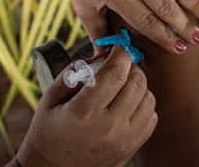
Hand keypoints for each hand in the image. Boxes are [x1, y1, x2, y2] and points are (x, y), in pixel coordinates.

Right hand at [16, 46, 156, 166]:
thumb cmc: (47, 132)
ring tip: (123, 85)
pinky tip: (127, 104)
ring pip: (148, 100)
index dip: (121, 54)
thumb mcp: (49, 99)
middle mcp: (108, 127)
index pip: (116, 73)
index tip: (118, 48)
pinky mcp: (130, 150)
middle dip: (131, 67)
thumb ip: (72, 73)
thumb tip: (97, 57)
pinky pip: (151, 119)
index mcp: (84, 111)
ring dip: (138, 86)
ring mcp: (122, 141)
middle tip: (120, 65)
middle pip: (137, 83)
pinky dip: (143, 106)